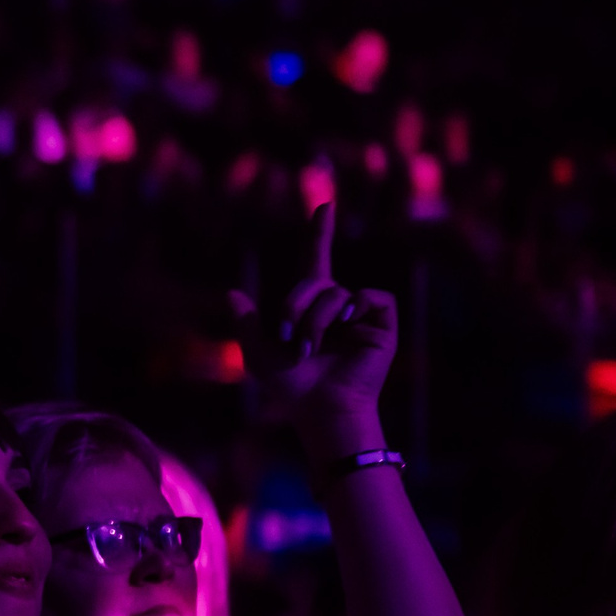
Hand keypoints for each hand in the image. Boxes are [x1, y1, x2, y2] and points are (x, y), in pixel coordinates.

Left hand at [228, 198, 396, 455]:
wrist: (320, 408)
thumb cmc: (290, 387)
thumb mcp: (258, 352)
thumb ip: (247, 322)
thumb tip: (231, 293)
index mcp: (311, 307)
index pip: (315, 261)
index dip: (319, 234)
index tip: (325, 207)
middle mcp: (338, 306)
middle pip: (314, 280)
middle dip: (293, 305)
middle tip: (288, 338)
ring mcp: (362, 315)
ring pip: (336, 293)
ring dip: (315, 320)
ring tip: (310, 347)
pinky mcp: (383, 325)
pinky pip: (371, 296)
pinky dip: (355, 308)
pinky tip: (347, 328)